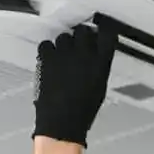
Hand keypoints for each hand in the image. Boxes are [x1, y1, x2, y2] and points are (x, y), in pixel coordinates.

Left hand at [32, 22, 117, 147]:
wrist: (62, 123)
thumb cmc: (81, 112)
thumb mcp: (99, 88)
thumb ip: (98, 68)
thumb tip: (94, 59)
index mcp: (101, 63)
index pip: (107, 35)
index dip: (104, 32)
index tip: (101, 31)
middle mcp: (84, 55)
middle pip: (83, 31)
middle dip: (81, 36)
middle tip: (78, 44)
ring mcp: (64, 55)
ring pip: (64, 36)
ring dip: (64, 44)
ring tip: (62, 56)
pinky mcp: (47, 58)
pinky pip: (46, 44)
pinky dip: (47, 50)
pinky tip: (50, 58)